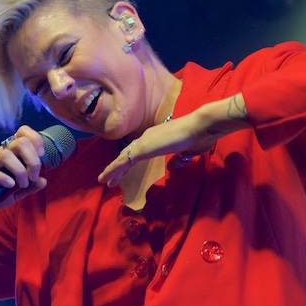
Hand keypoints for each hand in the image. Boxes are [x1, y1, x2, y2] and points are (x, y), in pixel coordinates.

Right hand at [0, 126, 47, 229]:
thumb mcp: (19, 191)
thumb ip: (32, 186)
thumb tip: (43, 181)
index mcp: (13, 151)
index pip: (23, 132)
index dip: (35, 139)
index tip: (41, 155)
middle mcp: (2, 151)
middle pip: (20, 142)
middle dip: (32, 160)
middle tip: (33, 176)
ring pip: (6, 155)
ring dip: (19, 171)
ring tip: (21, 184)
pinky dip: (2, 177)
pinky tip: (9, 185)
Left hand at [98, 95, 249, 186]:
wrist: (202, 126)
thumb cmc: (199, 137)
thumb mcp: (187, 153)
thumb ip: (177, 160)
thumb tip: (170, 169)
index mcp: (157, 137)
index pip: (139, 151)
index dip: (130, 162)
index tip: (124, 171)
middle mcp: (147, 137)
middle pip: (127, 154)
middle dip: (118, 167)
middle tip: (109, 179)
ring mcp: (144, 141)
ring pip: (123, 158)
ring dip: (113, 170)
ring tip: (103, 180)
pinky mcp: (144, 148)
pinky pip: (124, 161)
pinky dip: (114, 169)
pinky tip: (107, 177)